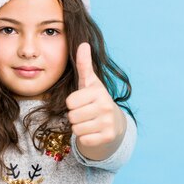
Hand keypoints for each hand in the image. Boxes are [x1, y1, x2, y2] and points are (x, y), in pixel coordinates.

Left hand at [66, 43, 126, 159]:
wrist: (114, 123)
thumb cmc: (96, 100)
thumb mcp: (89, 82)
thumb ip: (84, 64)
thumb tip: (83, 43)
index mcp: (98, 92)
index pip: (70, 102)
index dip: (72, 104)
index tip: (82, 102)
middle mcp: (105, 106)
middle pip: (72, 116)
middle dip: (75, 116)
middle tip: (86, 114)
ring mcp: (108, 123)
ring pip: (76, 129)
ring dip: (79, 127)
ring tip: (89, 122)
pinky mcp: (107, 137)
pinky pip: (83, 140)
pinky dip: (85, 138)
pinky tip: (93, 132)